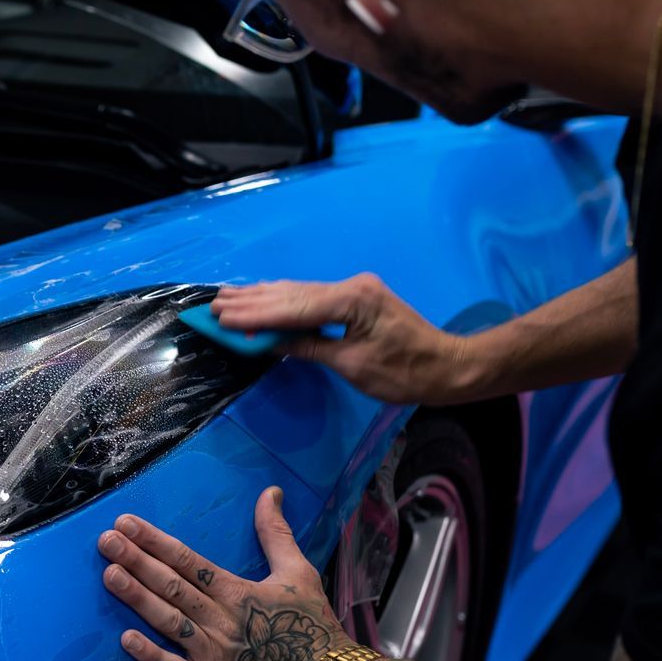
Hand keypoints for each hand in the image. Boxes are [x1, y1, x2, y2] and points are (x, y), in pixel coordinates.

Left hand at [99, 487, 354, 660]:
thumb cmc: (312, 627)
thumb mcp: (299, 573)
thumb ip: (276, 533)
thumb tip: (269, 492)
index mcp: (238, 592)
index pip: (188, 560)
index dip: (155, 541)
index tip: (126, 523)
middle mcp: (221, 620)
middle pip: (172, 587)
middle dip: (136, 561)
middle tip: (105, 541)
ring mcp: (214, 657)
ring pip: (169, 622)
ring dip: (137, 599)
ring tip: (109, 575)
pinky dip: (152, 656)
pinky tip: (126, 638)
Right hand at [208, 274, 479, 404]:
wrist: (447, 366)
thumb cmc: (404, 373)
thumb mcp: (352, 366)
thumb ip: (309, 348)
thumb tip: (270, 343)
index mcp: (351, 301)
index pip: (293, 308)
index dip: (255, 315)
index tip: (222, 317)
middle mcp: (350, 286)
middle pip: (292, 294)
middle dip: (251, 301)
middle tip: (214, 303)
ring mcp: (354, 288)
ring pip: (299, 292)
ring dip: (263, 297)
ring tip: (228, 296)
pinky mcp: (357, 296)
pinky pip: (312, 297)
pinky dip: (284, 300)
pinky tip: (264, 297)